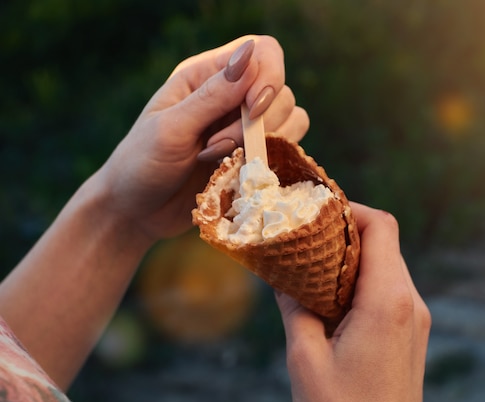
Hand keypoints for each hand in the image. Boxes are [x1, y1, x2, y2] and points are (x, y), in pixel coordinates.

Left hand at [95, 35, 308, 240]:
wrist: (138, 211)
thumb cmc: (142, 164)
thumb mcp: (170, 128)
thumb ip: (211, 96)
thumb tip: (251, 56)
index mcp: (206, 75)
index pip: (263, 52)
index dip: (269, 78)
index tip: (254, 110)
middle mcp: (231, 96)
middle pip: (282, 91)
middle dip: (258, 123)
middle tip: (215, 147)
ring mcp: (245, 128)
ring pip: (292, 120)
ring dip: (264, 143)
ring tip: (220, 161)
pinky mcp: (253, 157)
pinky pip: (287, 149)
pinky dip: (272, 160)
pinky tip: (239, 173)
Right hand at [275, 203, 430, 401]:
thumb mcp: (305, 358)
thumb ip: (294, 306)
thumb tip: (279, 272)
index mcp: (388, 302)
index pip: (380, 226)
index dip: (349, 208)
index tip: (315, 210)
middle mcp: (411, 304)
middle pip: (384, 242)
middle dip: (345, 231)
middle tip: (306, 236)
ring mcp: (416, 320)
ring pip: (387, 265)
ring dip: (353, 257)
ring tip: (313, 266)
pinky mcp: (412, 335)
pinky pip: (390, 290)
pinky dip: (362, 280)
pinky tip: (331, 296)